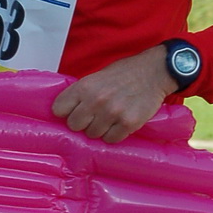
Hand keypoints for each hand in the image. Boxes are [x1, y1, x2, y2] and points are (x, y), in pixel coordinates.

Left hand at [51, 45, 175, 142]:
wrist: (154, 72)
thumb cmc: (124, 73)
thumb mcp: (96, 76)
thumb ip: (82, 93)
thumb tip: (66, 112)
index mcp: (85, 86)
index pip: (59, 109)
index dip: (65, 112)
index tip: (73, 112)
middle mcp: (96, 100)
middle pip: (74, 125)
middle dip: (82, 123)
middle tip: (93, 117)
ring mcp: (112, 113)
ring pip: (92, 135)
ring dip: (99, 130)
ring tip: (109, 119)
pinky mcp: (128, 124)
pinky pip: (111, 139)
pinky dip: (114, 134)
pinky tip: (119, 123)